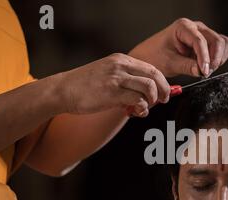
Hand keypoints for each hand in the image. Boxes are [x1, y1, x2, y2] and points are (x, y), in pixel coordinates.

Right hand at [56, 53, 170, 117]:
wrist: (63, 90)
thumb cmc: (85, 85)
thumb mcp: (108, 73)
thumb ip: (126, 79)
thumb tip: (147, 91)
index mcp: (121, 59)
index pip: (151, 68)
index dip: (162, 82)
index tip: (165, 93)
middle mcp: (120, 65)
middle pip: (154, 75)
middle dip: (164, 90)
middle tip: (163, 101)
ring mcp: (116, 78)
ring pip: (149, 87)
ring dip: (153, 100)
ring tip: (145, 108)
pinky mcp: (112, 93)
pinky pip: (137, 100)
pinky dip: (142, 108)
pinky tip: (136, 112)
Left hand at [129, 18, 227, 77]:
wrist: (149, 56)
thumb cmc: (155, 56)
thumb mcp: (169, 63)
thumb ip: (186, 66)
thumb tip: (202, 71)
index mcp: (183, 27)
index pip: (200, 41)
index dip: (205, 58)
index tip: (204, 72)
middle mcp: (195, 27)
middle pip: (216, 40)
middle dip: (214, 59)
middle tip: (205, 73)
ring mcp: (202, 34)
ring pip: (222, 43)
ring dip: (218, 58)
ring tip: (206, 70)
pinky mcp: (206, 43)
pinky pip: (221, 48)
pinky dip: (219, 58)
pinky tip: (208, 67)